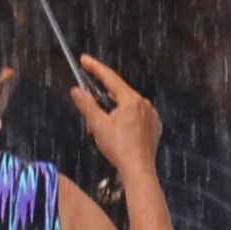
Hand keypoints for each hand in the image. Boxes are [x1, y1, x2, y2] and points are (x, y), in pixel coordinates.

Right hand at [70, 55, 161, 178]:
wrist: (138, 170)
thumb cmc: (119, 149)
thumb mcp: (98, 125)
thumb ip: (87, 105)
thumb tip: (76, 90)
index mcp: (131, 100)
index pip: (110, 78)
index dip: (95, 67)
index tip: (84, 59)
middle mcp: (144, 104)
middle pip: (119, 93)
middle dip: (103, 99)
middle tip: (91, 114)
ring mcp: (151, 115)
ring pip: (128, 106)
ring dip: (114, 111)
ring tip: (103, 128)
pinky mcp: (154, 126)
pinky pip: (138, 116)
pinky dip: (126, 119)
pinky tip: (120, 132)